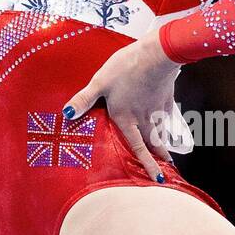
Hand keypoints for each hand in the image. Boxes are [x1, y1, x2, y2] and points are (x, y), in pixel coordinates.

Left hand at [61, 27, 182, 182]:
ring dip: (163, 144)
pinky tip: (166, 123)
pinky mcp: (167, 97)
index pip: (137, 148)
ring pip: (161, 131)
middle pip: (153, 143)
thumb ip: (84, 100)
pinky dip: (167, 124)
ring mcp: (158, 109)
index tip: (158, 179)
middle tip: (165, 169)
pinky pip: (167, 116)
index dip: (148, 165)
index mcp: (126, 119)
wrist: (156, 55)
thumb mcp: (100, 82)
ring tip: (166, 152)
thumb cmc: (126, 69)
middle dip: (158, 158)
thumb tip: (67, 114)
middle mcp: (144, 119)